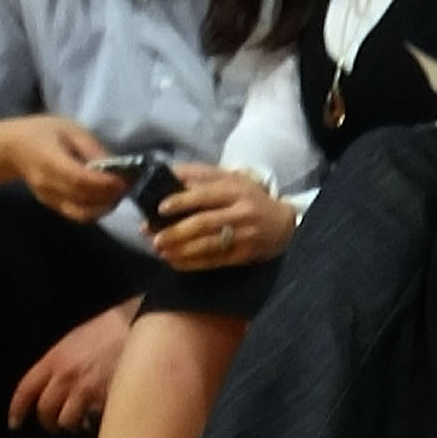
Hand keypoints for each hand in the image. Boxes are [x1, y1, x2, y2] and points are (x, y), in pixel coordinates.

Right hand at [0, 115, 125, 221]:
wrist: (12, 147)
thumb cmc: (42, 132)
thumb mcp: (70, 129)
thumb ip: (92, 148)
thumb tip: (115, 167)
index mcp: (50, 160)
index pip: (79, 178)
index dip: (104, 183)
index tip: (124, 180)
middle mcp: (47, 183)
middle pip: (82, 199)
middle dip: (110, 196)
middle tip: (126, 186)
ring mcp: (48, 197)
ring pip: (81, 213)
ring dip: (104, 207)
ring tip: (116, 194)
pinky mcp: (51, 205)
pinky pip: (76, 214)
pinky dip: (94, 210)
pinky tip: (103, 198)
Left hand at [9, 303, 133, 431]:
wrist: (141, 325)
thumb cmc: (111, 328)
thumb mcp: (76, 340)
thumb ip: (63, 362)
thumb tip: (59, 383)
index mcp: (55, 358)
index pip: (26, 389)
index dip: (18, 408)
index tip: (14, 422)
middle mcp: (66, 376)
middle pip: (45, 409)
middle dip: (48, 421)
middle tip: (54, 426)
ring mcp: (87, 389)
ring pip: (67, 419)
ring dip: (71, 424)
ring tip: (79, 424)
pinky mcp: (108, 399)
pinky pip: (95, 419)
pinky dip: (95, 422)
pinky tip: (100, 419)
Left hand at [150, 166, 296, 269]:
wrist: (283, 223)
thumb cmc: (246, 196)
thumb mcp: (228, 178)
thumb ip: (198, 175)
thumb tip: (166, 173)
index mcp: (235, 190)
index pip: (205, 195)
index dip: (181, 202)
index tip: (160, 208)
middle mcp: (241, 213)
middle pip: (204, 224)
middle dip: (175, 232)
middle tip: (153, 237)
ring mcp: (245, 236)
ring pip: (208, 245)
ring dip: (180, 250)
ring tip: (160, 251)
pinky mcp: (245, 255)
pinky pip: (215, 261)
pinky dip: (192, 263)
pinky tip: (175, 262)